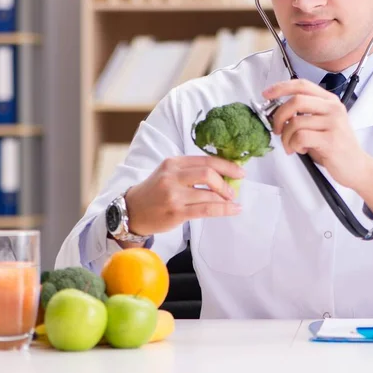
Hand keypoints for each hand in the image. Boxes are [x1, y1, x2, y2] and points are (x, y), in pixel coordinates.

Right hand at [124, 156, 244, 236]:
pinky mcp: (176, 212)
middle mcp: (172, 176)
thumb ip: (191, 171)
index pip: (206, 160)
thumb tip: (223, 174)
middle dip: (226, 181)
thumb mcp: (169, 173)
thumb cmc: (155, 191)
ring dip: (226, 198)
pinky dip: (223, 209)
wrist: (132, 211)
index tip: (240, 171)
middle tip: (234, 190)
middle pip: (208, 173)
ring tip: (233, 202)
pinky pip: (206, 210)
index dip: (226, 165)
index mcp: (173, 163)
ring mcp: (173, 195)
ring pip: (208, 194)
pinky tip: (233, 210)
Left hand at [262, 79, 372, 215]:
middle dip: (278, 115)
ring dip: (286, 137)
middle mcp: (333, 108)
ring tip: (290, 146)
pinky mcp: (330, 140)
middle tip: (276, 129)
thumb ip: (304, 114)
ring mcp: (333, 123)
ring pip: (295, 122)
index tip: (266, 94)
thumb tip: (276, 111)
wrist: (357, 167)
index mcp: (330, 101)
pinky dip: (293, 145)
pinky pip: (300, 137)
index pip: (302, 85)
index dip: (281, 87)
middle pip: (296, 100)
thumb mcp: (321, 124)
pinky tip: (299, 150)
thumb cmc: (335, 146)